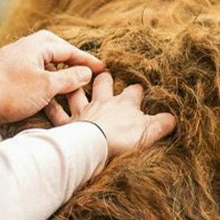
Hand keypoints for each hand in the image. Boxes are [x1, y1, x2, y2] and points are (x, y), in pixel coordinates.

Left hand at [0, 30, 105, 125]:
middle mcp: (22, 48)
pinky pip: (30, 75)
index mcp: (34, 45)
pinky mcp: (4, 76)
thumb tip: (86, 72)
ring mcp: (11, 61)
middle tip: (86, 72)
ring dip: (57, 77)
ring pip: (42, 65)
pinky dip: (42, 85)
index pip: (67, 49)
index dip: (86, 60)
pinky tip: (47, 98)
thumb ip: (70, 78)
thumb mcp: (46, 86)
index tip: (103, 68)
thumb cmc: (9, 94)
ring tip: (70, 90)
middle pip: (54, 50)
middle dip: (71, 62)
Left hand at [46, 72, 176, 158]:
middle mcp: (102, 102)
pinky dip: (51, 107)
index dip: (136, 89)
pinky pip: (56, 113)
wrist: (95, 146)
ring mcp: (82, 111)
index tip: (138, 88)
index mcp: (124, 103)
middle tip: (103, 73)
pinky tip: (46, 102)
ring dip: (74, 85)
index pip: (133, 91)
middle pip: (102, 83)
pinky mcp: (66, 124)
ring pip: (76, 92)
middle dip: (103, 77)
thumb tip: (174, 118)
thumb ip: (162, 124)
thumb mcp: (149, 132)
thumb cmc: (123, 138)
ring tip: (72, 79)